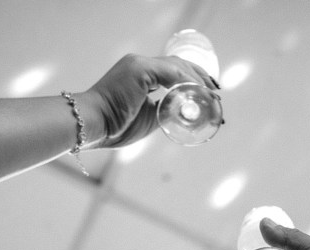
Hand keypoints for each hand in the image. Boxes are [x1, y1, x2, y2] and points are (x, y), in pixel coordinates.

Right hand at [77, 54, 219, 148]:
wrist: (92, 124)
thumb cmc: (114, 127)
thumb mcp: (147, 119)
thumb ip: (164, 112)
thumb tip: (182, 115)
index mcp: (139, 74)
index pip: (172, 70)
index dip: (192, 79)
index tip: (208, 91)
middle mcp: (140, 64)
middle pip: (179, 63)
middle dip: (201, 76)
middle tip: (216, 91)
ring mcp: (139, 65)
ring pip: (178, 67)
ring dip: (198, 82)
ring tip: (211, 96)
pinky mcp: (139, 69)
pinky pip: (171, 73)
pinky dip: (187, 84)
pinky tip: (198, 95)